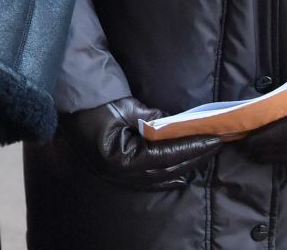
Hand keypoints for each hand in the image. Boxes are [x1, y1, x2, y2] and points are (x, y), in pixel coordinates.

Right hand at [57, 97, 223, 188]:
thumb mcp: (124, 108)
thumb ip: (151, 119)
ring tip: (206, 155)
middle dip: (196, 157)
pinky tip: (184, 172)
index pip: (168, 155)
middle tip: (217, 144)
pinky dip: (170, 175)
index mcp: (123, 158)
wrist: (68, 111)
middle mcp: (124, 174)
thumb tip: (173, 124)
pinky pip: (152, 180)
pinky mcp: (122, 175)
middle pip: (170, 169)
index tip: (214, 138)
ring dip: (187, 166)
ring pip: (163, 177)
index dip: (193, 147)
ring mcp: (122, 177)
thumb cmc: (94, 106)